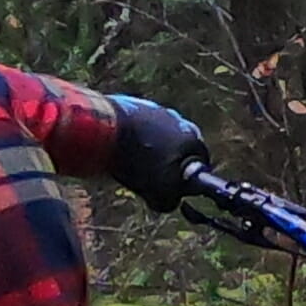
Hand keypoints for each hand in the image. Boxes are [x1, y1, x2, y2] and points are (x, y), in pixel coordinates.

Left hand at [106, 94, 206, 210]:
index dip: (186, 177)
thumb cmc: (138, 162)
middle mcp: (180, 120)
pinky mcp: (136, 104)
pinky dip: (134, 136)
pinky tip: (121, 148)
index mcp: (193, 138)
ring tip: (132, 162)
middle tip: (152, 176)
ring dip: (150, 147)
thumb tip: (171, 201)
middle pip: (179, 147)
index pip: (199, 162)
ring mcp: (157, 109)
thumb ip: (171, 200)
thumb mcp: (159, 193)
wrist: (106, 131)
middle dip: (168, 160)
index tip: (173, 186)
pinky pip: (140, 125)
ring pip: (159, 135)